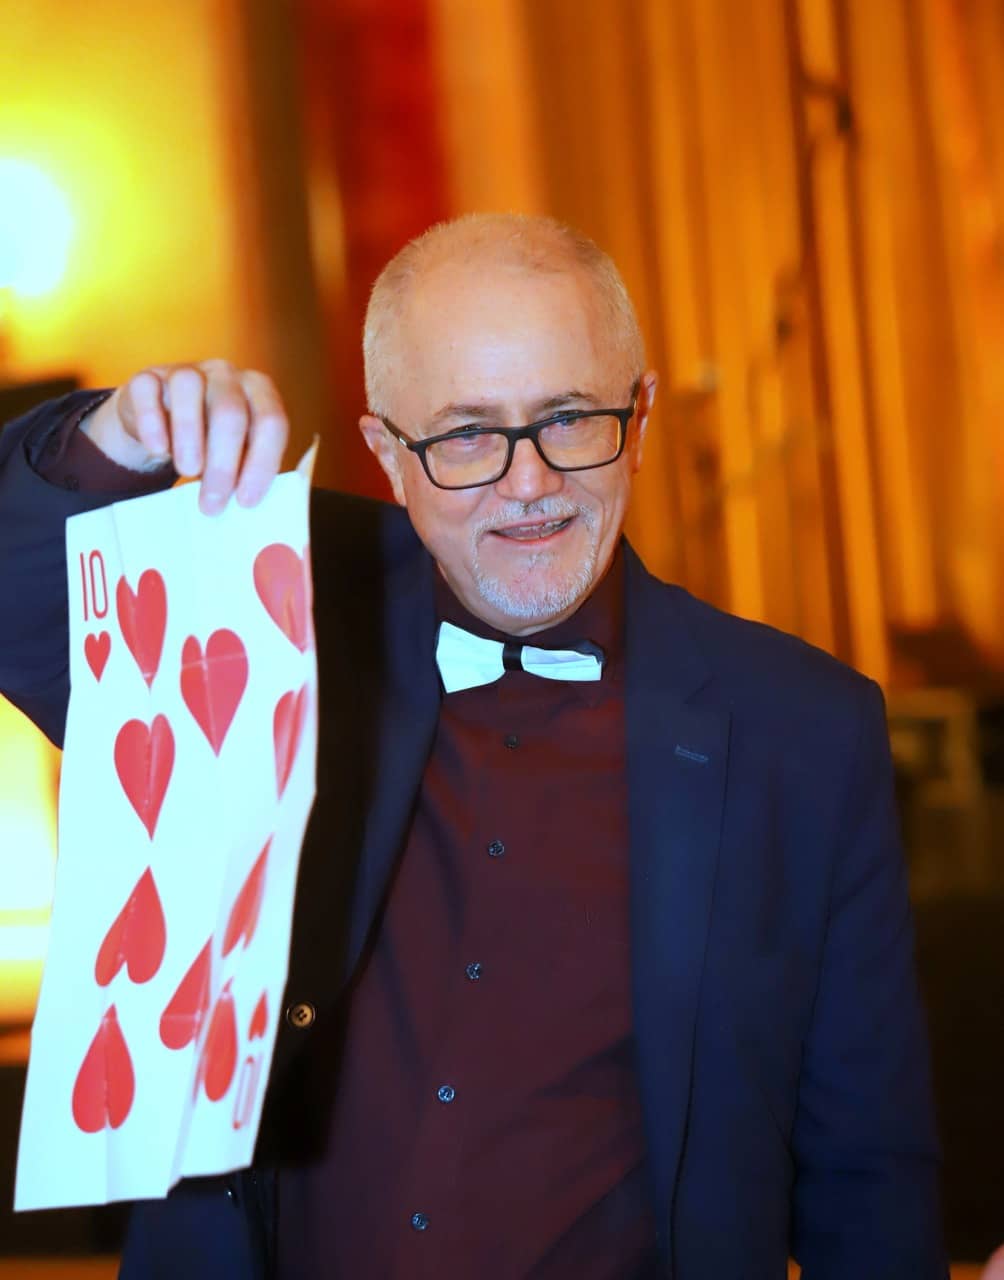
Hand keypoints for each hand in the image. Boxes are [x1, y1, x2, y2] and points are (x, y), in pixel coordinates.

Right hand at [82, 359, 289, 514]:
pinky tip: (158, 449)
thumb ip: (245, 471)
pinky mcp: (148, 377)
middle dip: (223, 464)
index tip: (245, 501)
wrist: (159, 419)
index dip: (261, 463)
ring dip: (189, 436)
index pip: (271, 422)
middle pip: (230, 412)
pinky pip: (148, 390)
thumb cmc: (208, 441)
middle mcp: (226, 375)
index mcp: (258, 392)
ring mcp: (186, 371)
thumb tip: (245, 507)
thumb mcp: (235, 454)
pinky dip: (152, 421)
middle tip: (212, 503)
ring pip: (189, 389)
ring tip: (187, 472)